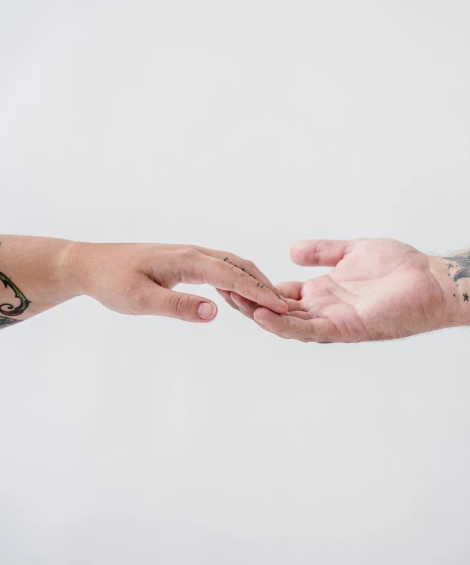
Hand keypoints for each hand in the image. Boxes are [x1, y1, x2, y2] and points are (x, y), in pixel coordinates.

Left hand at [66, 242, 287, 322]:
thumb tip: (215, 312)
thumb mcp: (141, 300)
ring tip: (269, 303)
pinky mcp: (183, 262)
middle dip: (263, 285)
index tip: (281, 308)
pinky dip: (236, 280)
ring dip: (252, 282)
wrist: (89, 264)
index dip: (258, 292)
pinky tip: (238, 295)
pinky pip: (218, 268)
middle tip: (284, 308)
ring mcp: (188, 255)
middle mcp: (192, 253)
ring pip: (230, 264)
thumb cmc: (112, 282)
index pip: (232, 275)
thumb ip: (178, 306)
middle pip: (238, 265)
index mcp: (186, 260)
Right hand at [224, 238, 452, 342]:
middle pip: (276, 309)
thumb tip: (290, 250)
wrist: (434, 281)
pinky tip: (261, 314)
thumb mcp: (352, 250)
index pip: (280, 293)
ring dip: (258, 313)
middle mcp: (323, 309)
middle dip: (247, 301)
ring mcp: (332, 321)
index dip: (255, 286)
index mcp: (323, 292)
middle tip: (219, 288)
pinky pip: (307, 330)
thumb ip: (322, 251)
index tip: (229, 275)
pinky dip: (283, 324)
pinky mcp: (345, 328)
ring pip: (286, 323)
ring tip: (231, 299)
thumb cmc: (401, 266)